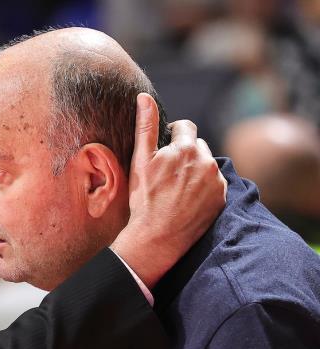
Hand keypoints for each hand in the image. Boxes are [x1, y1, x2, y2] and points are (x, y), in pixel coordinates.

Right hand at [111, 93, 226, 288]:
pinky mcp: (222, 198)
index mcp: (186, 148)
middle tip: (168, 175)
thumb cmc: (144, 199)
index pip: (185, 127)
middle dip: (185, 155)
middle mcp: (206, 161)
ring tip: (176, 189)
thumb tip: (144, 98)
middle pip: (197, 147)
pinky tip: (187, 199)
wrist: (157, 237)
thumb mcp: (140, 161)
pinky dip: (204, 188)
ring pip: (206, 165)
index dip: (173, 137)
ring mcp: (217, 181)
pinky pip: (215, 184)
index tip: (164, 152)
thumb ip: (146, 126)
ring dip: (195, 171)